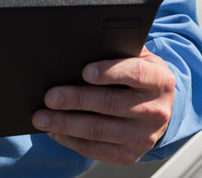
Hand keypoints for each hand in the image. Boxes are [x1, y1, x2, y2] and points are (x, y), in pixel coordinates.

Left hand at [32, 46, 175, 164]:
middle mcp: (155, 110)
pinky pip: (94, 150)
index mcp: (160, 80)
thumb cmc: (140, 79)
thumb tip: (85, 45)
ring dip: (66, 124)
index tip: (85, 71)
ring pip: (98, 130)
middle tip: (50, 96)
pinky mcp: (128, 156)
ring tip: (42, 118)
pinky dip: (70, 140)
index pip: (136, 73)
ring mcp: (143, 137)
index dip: (110, 72)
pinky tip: (55, 131)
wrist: (159, 111)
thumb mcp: (140, 59)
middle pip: (110, 104)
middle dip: (76, 99)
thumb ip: (120, 50)